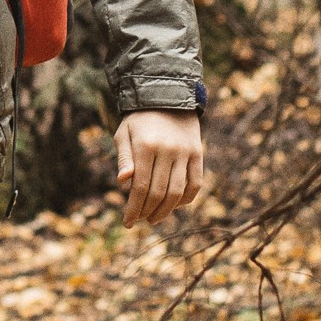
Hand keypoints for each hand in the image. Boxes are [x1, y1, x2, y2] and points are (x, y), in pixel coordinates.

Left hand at [116, 107, 203, 228]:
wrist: (168, 98)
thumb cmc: (140, 121)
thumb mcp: (124, 134)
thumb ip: (124, 158)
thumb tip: (122, 182)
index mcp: (145, 146)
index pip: (140, 186)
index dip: (134, 208)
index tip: (128, 222)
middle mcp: (167, 151)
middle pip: (158, 192)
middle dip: (147, 211)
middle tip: (140, 220)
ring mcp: (184, 153)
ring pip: (177, 192)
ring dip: (166, 210)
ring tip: (154, 218)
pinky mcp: (197, 154)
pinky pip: (195, 183)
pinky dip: (186, 199)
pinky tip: (174, 206)